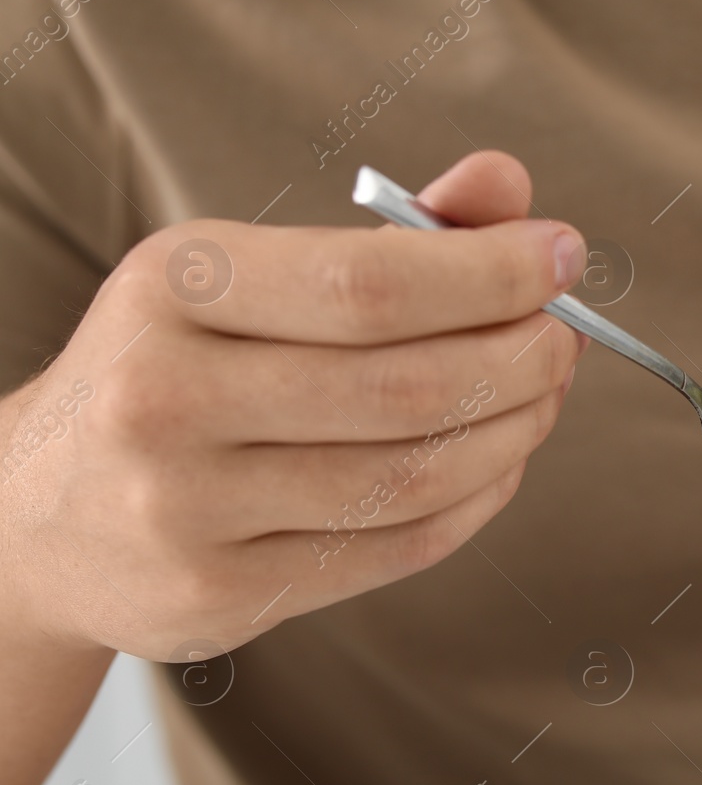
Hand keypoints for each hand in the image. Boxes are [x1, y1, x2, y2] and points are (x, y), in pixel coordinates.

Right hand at [0, 151, 584, 661]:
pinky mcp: (222, 596)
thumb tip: (508, 188)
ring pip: (414, 478)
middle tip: (566, 339)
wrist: (36, 515)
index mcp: (174, 288)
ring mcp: (188, 512)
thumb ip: (387, 234)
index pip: (372, 285)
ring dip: (512, 432)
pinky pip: (399, 547)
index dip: (493, 273)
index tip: (564, 256)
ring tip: (543, 396)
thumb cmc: (173, 371)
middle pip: (408, 389)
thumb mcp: (243, 277)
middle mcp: (167, 400)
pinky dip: (477, 499)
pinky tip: (499, 461)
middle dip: (521, 361)